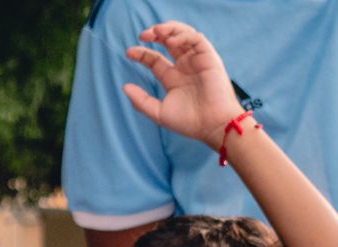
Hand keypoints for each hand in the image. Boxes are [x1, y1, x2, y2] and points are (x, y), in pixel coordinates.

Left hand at [123, 22, 242, 148]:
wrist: (212, 125)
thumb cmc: (189, 122)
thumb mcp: (158, 113)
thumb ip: (141, 101)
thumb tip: (125, 87)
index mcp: (173, 78)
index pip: (155, 59)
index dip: (142, 53)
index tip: (129, 52)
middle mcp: (184, 67)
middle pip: (168, 42)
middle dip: (155, 34)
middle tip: (143, 35)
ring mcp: (197, 61)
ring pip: (182, 35)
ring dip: (169, 29)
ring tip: (156, 32)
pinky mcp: (209, 58)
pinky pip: (196, 39)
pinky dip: (183, 35)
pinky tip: (171, 41)